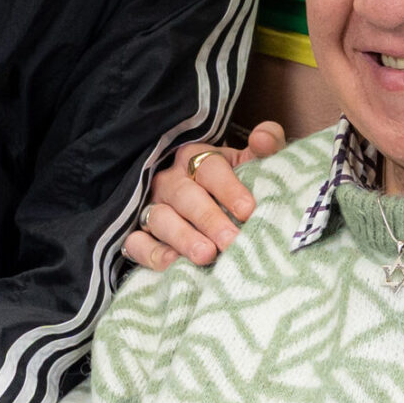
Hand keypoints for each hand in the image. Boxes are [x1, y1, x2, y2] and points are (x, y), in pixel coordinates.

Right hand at [123, 122, 285, 272]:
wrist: (205, 207)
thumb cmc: (233, 185)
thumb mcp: (249, 162)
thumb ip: (266, 145)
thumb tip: (262, 139)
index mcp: (196, 158)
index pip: (210, 168)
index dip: (229, 189)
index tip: (248, 210)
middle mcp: (170, 181)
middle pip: (186, 196)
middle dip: (210, 219)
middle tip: (232, 240)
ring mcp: (151, 207)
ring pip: (161, 219)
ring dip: (183, 238)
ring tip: (206, 255)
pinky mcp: (137, 235)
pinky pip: (137, 244)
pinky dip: (153, 253)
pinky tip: (173, 263)